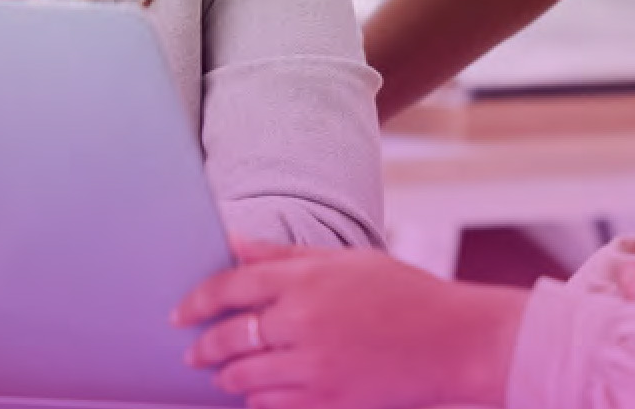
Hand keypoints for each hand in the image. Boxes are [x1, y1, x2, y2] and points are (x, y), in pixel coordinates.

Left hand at [172, 239, 526, 408]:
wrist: (453, 341)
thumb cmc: (405, 294)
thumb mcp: (346, 261)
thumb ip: (285, 256)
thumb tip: (233, 242)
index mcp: (305, 280)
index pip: (230, 287)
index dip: (197, 301)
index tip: (180, 314)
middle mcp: (302, 323)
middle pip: (230, 337)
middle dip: (204, 347)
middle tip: (193, 353)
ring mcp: (313, 367)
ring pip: (244, 377)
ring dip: (228, 376)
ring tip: (224, 374)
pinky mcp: (326, 402)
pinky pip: (270, 406)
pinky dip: (256, 400)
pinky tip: (257, 394)